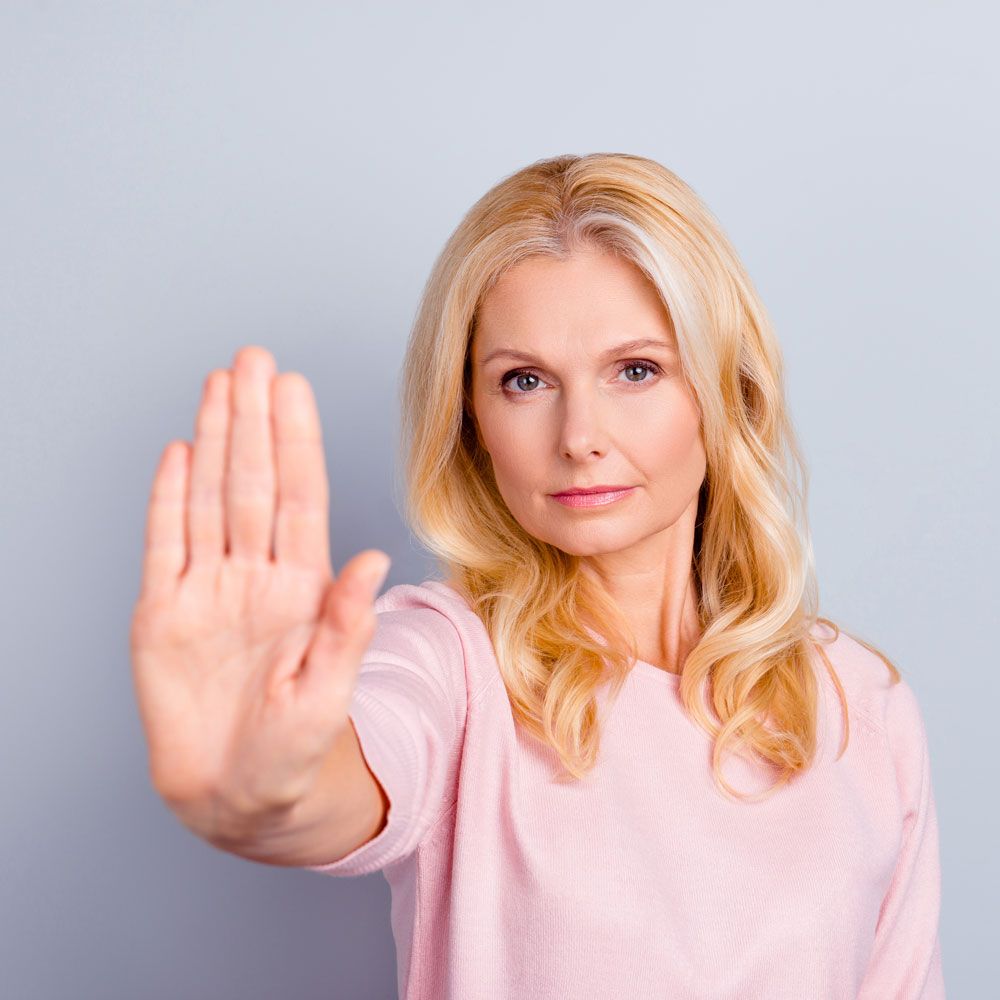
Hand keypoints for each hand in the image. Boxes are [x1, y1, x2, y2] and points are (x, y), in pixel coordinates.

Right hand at [130, 346, 389, 837]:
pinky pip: (163, 544)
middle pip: (252, 482)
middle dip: (252, 420)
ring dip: (213, 441)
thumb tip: (374, 559)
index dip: (295, 441)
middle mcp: (254, 577)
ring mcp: (207, 590)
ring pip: (209, 498)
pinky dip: (167, 499)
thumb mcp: (327, 690)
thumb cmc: (297, 747)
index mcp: (300, 588)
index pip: (298, 498)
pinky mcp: (161, 615)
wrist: (241, 793)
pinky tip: (178, 453)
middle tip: (253, 359)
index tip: (293, 389)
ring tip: (218, 385)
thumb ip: (345, 624)